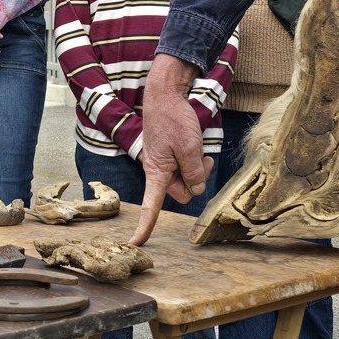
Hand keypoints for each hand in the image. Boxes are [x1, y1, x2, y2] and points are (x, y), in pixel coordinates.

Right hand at [131, 54, 210, 244]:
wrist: (165, 95)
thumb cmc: (173, 118)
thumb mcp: (189, 146)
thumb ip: (194, 172)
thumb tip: (196, 190)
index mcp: (157, 172)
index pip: (151, 205)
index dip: (145, 225)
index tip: (136, 243)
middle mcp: (158, 170)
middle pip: (181, 192)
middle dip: (195, 181)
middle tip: (202, 159)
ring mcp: (164, 163)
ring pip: (186, 180)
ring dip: (197, 169)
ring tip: (199, 150)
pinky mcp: (170, 155)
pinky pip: (186, 167)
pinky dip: (194, 160)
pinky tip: (195, 145)